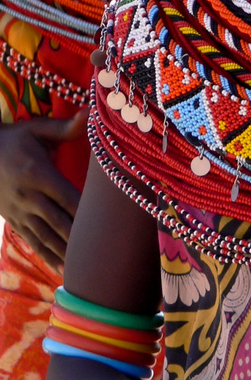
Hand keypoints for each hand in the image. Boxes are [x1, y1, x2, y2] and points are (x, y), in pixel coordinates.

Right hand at [0, 112, 87, 270]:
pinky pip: (31, 240)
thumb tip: (90, 113)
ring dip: (65, 252)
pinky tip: (61, 268)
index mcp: (38, 174)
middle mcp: (28, 197)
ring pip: (45, 236)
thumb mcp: (37, 129)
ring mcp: (19, 211)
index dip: (86, 211)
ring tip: (86, 270)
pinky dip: (47, 255)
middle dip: (79, 239)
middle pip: (58, 222)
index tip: (105, 223)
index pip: (67, 197)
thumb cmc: (13, 138)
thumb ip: (65, 127)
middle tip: (102, 254)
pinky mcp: (12, 220)